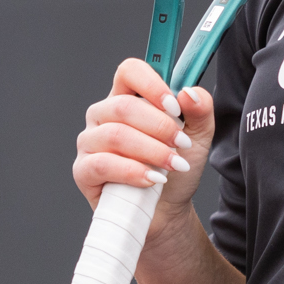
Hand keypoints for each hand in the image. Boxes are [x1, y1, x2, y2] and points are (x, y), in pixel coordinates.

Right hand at [72, 57, 214, 236]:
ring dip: (151, 150)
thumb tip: (189, 92)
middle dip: (159, 126)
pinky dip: (133, 171)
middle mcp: (103, 115)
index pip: (128, 71)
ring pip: (115, 134)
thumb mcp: (198, 139)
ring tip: (173, 165)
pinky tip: (152, 180)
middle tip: (182, 144)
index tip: (174, 106)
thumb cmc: (175, 172)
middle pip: (123, 105)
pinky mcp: (83, 171)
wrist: (166, 212)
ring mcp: (90, 142)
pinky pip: (103, 164)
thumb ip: (200, 111)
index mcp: (127, 98)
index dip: (150, 83)